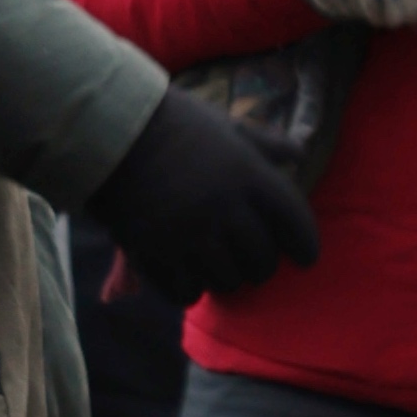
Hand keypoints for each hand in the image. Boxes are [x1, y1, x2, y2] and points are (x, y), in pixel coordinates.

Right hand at [83, 83, 322, 297]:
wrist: (111, 133)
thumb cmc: (174, 123)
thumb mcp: (227, 125)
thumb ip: (265, 144)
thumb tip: (299, 153)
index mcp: (249, 175)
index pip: (294, 223)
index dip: (305, 245)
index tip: (305, 258)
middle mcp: (225, 209)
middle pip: (262, 260)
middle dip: (263, 265)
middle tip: (255, 263)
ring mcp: (190, 235)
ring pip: (227, 281)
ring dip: (229, 279)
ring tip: (222, 270)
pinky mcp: (156, 254)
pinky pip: (187, 292)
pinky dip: (193, 290)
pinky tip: (191, 280)